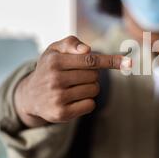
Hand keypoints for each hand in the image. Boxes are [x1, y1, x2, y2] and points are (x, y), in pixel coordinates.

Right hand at [14, 36, 129, 127]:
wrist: (29, 95)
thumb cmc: (49, 68)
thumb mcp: (54, 50)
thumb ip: (71, 43)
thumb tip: (87, 49)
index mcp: (54, 61)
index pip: (90, 60)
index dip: (111, 61)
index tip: (129, 62)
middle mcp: (54, 79)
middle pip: (94, 75)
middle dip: (91, 74)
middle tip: (75, 75)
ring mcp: (58, 98)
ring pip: (94, 90)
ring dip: (89, 87)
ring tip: (72, 87)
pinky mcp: (61, 114)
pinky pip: (90, 105)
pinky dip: (86, 101)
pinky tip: (73, 99)